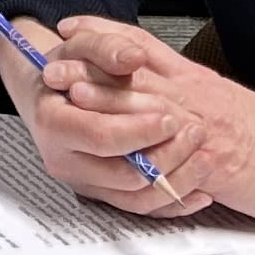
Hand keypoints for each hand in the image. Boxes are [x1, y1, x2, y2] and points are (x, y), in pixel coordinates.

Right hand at [0, 17, 210, 219]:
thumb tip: (132, 57)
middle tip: (195, 130)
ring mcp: (85, 183)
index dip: (140, 130)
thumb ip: (107, 46)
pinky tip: (200, 190)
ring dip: (177, 181)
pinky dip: (175, 202)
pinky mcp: (103, 195)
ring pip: (137, 199)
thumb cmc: (66, 70)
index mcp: (55, 123)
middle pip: (124, 174)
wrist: (51, 94)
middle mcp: (65, 161)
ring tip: (203, 155)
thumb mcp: (80, 45)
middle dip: (167, 154)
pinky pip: (143, 209)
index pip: (101, 136)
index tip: (169, 118)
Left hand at [23, 19, 254, 232]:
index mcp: (197, 81)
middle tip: (52, 67)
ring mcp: (205, 128)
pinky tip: (122, 159)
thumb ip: (187, 99)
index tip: (70, 28)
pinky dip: (145, 160)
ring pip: (146, 108)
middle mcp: (197, 97)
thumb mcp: (224, 106)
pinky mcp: (216, 162)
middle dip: (88, 69)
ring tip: (72, 102)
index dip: (102, 36)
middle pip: (133, 73)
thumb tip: (154, 98)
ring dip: (106, 105)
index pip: (142, 47)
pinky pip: (174, 160)